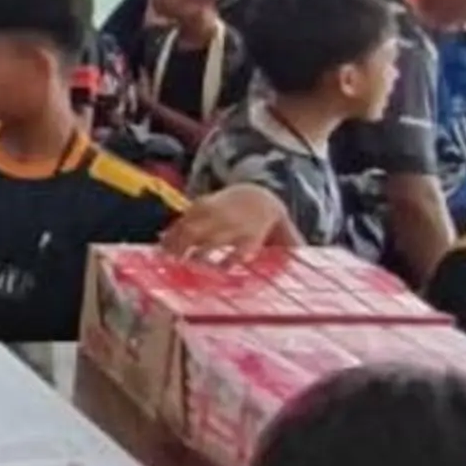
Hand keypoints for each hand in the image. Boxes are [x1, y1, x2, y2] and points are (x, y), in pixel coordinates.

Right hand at [166, 185, 299, 263]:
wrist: (258, 194)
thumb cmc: (269, 226)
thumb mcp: (284, 238)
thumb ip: (291, 252)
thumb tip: (304, 268)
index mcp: (252, 233)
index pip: (241, 247)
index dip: (232, 259)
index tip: (222, 271)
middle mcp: (231, 222)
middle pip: (211, 238)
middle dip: (196, 253)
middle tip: (182, 271)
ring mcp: (214, 211)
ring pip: (192, 226)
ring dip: (177, 244)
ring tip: (165, 262)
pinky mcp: (201, 204)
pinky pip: (182, 218)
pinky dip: (171, 231)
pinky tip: (161, 245)